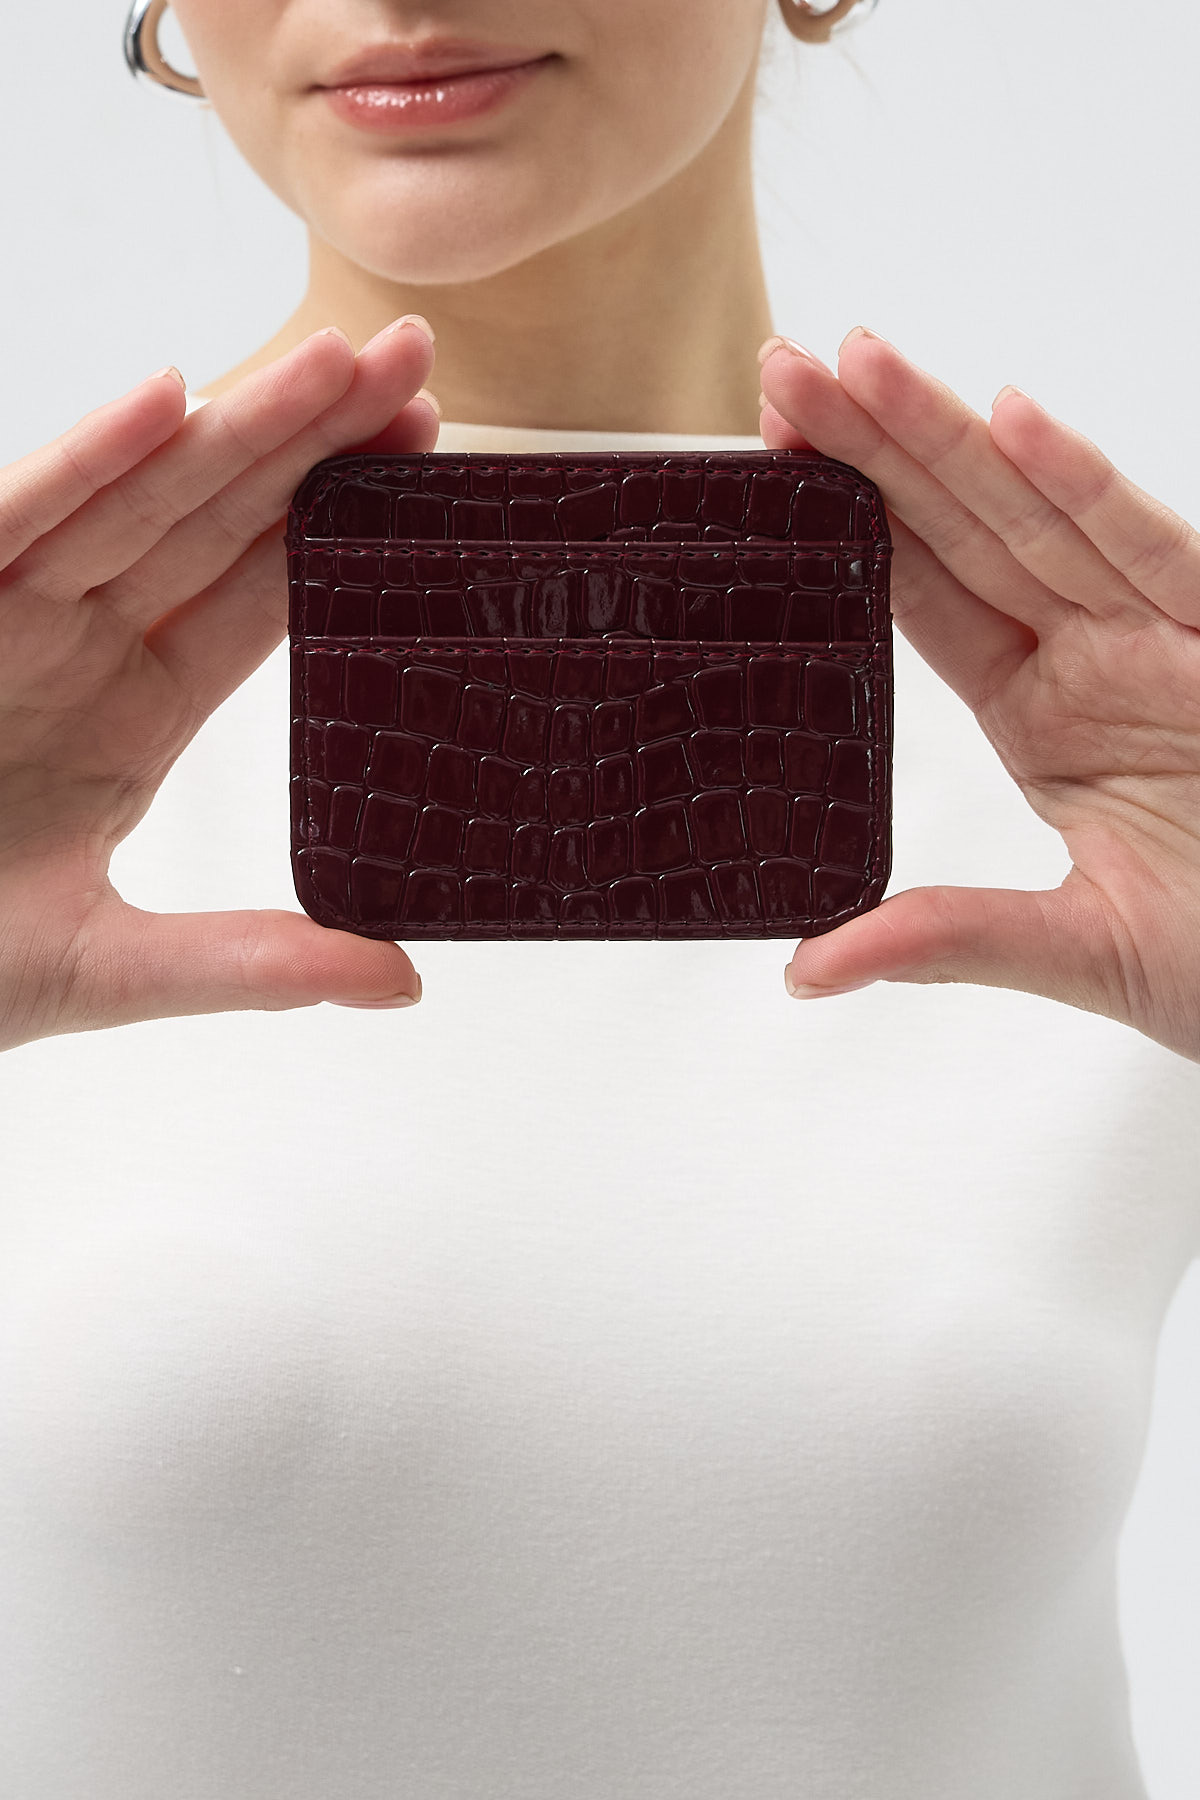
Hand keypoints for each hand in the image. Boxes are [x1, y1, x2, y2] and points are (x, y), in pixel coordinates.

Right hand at [0, 318, 439, 1053]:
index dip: (346, 528)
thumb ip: (253, 964)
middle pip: (223, 523)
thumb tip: (403, 980)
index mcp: (139, 711)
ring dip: (236, 428)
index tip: (429, 458)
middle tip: (412, 362)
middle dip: (315, 441)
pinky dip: (82, 462)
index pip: (262, 595)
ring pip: (141, 500)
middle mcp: (85, 646)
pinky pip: (19, 520)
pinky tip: (167, 403)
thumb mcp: (113, 970)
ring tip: (336, 362)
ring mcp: (14, 619)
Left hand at [757, 326, 1199, 1064]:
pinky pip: (1154, 551)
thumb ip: (945, 936)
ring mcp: (1160, 639)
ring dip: (949, 439)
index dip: (850, 527)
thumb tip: (803, 968)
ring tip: (858, 365)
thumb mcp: (1073, 947)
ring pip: (1038, 519)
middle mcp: (1092, 657)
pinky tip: (1015, 424)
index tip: (772, 460)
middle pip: (963, 533)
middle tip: (782, 369)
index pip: (925, 598)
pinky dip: (1089, 488)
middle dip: (873, 448)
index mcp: (1042, 715)